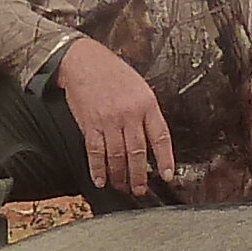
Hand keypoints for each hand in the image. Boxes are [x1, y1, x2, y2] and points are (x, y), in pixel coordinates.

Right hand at [56, 37, 172, 198]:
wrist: (83, 61)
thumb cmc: (112, 72)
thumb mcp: (140, 87)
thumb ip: (147, 112)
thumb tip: (153, 139)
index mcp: (146, 104)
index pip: (160, 137)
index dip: (165, 159)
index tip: (168, 175)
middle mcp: (129, 114)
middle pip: (138, 153)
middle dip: (139, 176)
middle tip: (140, 189)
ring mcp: (109, 121)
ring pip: (117, 156)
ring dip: (120, 176)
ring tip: (122, 187)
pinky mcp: (90, 125)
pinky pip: (95, 152)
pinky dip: (98, 169)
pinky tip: (100, 179)